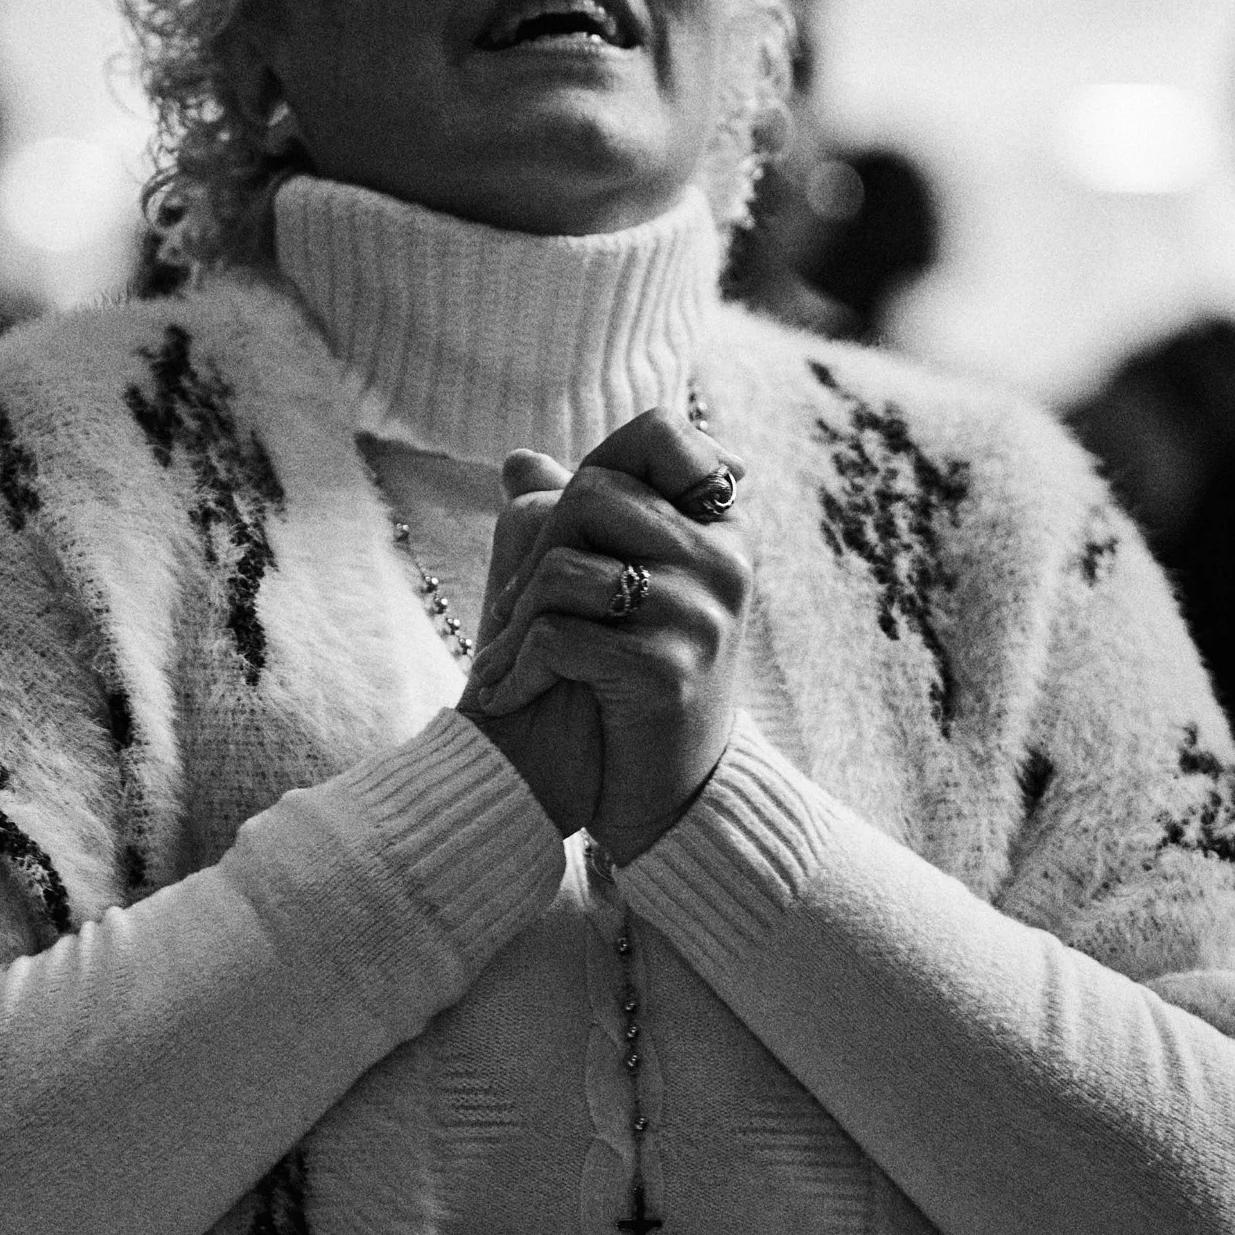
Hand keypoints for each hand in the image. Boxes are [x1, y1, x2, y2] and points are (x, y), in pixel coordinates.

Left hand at [458, 409, 750, 862]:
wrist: (667, 801)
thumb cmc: (632, 688)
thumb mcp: (614, 597)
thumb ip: (577, 525)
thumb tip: (518, 462)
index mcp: (719, 532)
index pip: (661, 433)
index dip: (600, 459)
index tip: (569, 528)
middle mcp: (724, 562)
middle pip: (590, 495)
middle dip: (534, 553)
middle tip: (512, 612)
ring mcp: (702, 616)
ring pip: (564, 568)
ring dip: (515, 622)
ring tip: (510, 658)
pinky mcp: (669, 672)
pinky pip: (558, 635)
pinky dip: (517, 667)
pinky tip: (513, 694)